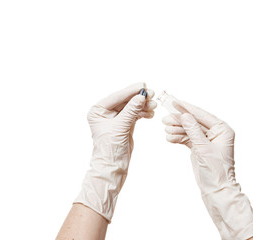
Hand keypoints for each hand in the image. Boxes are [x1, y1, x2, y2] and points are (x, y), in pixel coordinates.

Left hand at [74, 82, 155, 221]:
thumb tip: (141, 96)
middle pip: (126, 100)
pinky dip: (143, 113)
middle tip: (152, 94)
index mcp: (98, 111)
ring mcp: (116, 118)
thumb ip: (131, 111)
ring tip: (154, 106)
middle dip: (139, 98)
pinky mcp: (124, 124)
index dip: (130, 91)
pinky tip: (150, 113)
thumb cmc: (110, 149)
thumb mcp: (120, 127)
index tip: (143, 85)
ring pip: (132, 107)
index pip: (117, 97)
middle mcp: (105, 113)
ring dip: (143, 105)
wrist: (113, 167)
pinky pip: (135, 114)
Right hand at [162, 101, 252, 239]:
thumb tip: (184, 115)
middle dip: (180, 121)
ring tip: (166, 131)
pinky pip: (187, 139)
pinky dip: (178, 138)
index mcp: (222, 130)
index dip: (188, 108)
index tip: (175, 102)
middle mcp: (216, 133)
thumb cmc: (216, 172)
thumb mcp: (203, 148)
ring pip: (189, 130)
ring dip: (177, 130)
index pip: (202, 115)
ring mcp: (207, 140)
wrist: (216, 191)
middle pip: (194, 122)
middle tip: (165, 119)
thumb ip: (193, 130)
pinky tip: (169, 138)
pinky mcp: (200, 148)